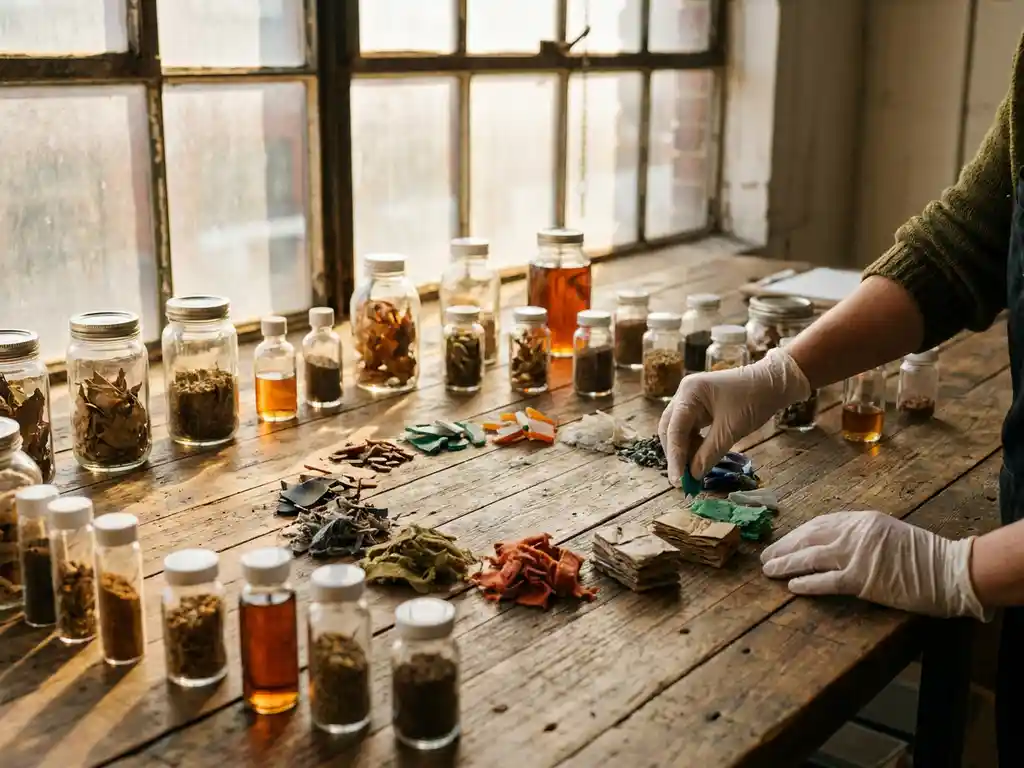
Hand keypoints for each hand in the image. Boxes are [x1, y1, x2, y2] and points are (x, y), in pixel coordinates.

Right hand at [658, 348, 810, 482]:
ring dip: (684, 451)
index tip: (678, 481)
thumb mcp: (731, 430)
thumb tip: (693, 475)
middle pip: (670, 429)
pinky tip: (700, 458)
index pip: (674, 429)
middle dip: (676, 454)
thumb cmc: (754, 400)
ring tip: (692, 471)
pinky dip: (693, 445)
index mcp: (689, 393)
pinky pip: (689, 429)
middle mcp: (684, 394)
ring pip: (678, 430)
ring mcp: (691, 400)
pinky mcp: (699, 407)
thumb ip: (709, 453)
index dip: (675, 457)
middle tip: (682, 479)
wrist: (773, 382)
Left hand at [761, 510, 989, 619]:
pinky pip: (827, 581)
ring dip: (786, 563)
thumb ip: (861, 536)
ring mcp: (858, 555)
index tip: (783, 542)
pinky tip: (792, 586)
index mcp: (862, 520)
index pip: (820, 523)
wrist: (950, 570)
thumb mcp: (888, 533)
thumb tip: (834, 544)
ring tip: (769, 570)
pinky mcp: (863, 579)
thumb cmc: (923, 556)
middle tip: (766, 556)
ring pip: (811, 557)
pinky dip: (807, 583)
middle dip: (784, 546)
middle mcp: (856, 533)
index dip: (797, 534)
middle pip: (809, 537)